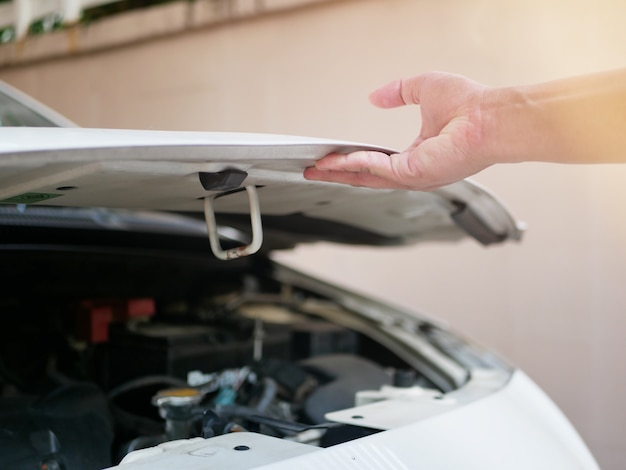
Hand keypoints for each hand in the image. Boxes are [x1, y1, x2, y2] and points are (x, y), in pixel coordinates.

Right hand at [304, 72, 495, 190]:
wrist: (489, 116)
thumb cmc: (469, 104)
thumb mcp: (422, 88)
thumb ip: (397, 92)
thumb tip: (374, 97)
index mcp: (418, 154)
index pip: (379, 160)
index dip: (354, 159)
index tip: (333, 156)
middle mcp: (415, 170)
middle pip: (367, 176)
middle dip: (338, 174)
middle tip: (313, 171)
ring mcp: (414, 176)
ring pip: (367, 177)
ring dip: (339, 172)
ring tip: (316, 168)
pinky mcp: (413, 173)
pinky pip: (376, 169)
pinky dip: (354, 164)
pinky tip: (336, 160)